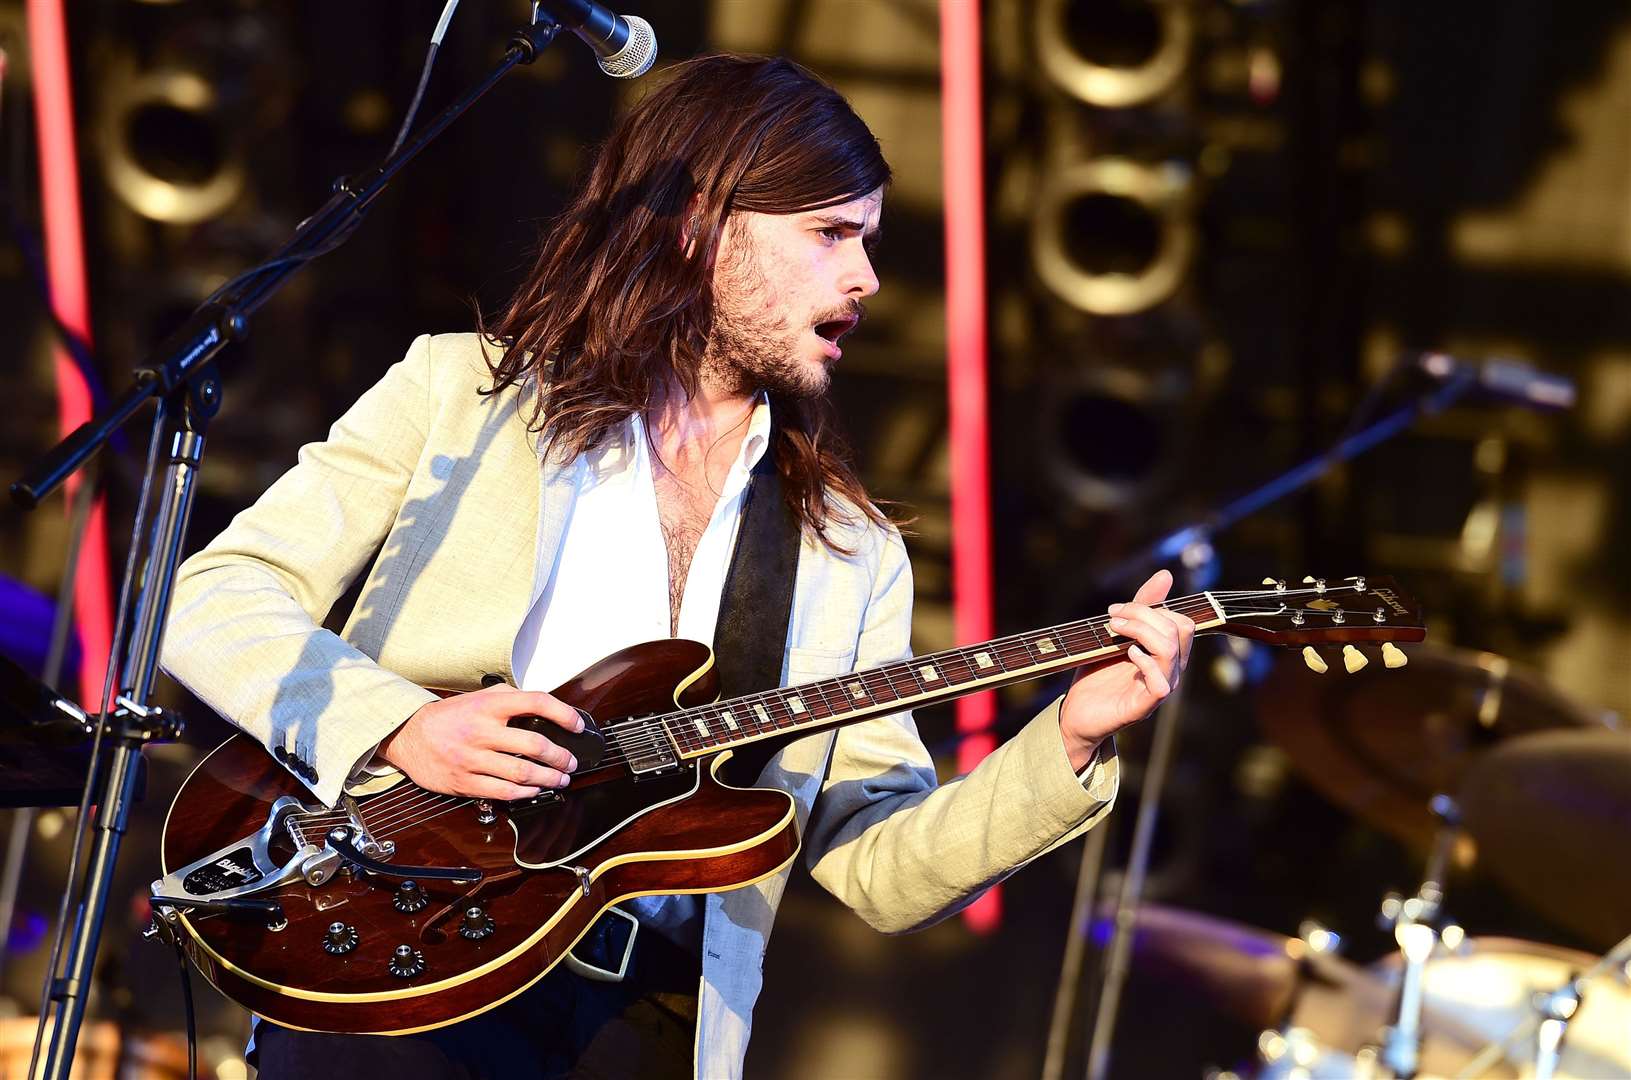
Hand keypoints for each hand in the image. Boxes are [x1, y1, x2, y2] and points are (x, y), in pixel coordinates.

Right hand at [379, 684, 583, 799]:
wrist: (408, 736)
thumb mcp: (478, 697)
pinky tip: (534, 790)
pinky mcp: (464, 782)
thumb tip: (544, 708)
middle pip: (534, 744)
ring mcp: (472, 758)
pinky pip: (503, 791)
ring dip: (549, 778)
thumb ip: (509, 698)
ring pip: (522, 772)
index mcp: (488, 706)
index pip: (535, 702)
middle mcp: (481, 731)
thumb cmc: (448, 717)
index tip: (577, 725)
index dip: (563, 713)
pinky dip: (525, 792)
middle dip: (560, 756)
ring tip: (559, 779)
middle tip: (570, 762)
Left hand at [1059, 569, 1194, 769]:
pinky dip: (1144, 662)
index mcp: (1168, 653)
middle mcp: (1171, 670)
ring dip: (1140, 631)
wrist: (1077, 713)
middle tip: (1112, 618)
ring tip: (1114, 630)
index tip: (1115, 609)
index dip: (1150, 607)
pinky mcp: (1145, 706)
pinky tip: (1127, 653)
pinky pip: (1161, 683)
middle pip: (1180, 630)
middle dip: (1144, 614)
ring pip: (1171, 650)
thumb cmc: (1099, 673)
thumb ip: (1141, 607)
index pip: (1181, 621)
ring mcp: (1161, 688)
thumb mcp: (1116, 633)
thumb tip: (1166, 575)